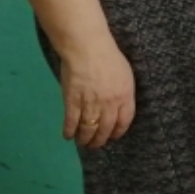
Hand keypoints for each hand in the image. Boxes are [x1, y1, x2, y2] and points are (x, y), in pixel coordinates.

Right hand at [60, 35, 135, 149]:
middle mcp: (109, 104)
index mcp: (125, 96)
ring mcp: (90, 104)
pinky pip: (71, 122)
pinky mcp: (72, 102)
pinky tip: (68, 136)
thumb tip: (117, 106)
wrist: (88, 49)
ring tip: (82, 142)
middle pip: (105, 129)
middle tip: (95, 144)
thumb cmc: (109, 57)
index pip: (124, 121)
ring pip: (88, 129)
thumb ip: (122, 92)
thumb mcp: (125, 75)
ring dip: (85, 139)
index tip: (113, 136)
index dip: (118, 132)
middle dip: (100, 140)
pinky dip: (69, 131)